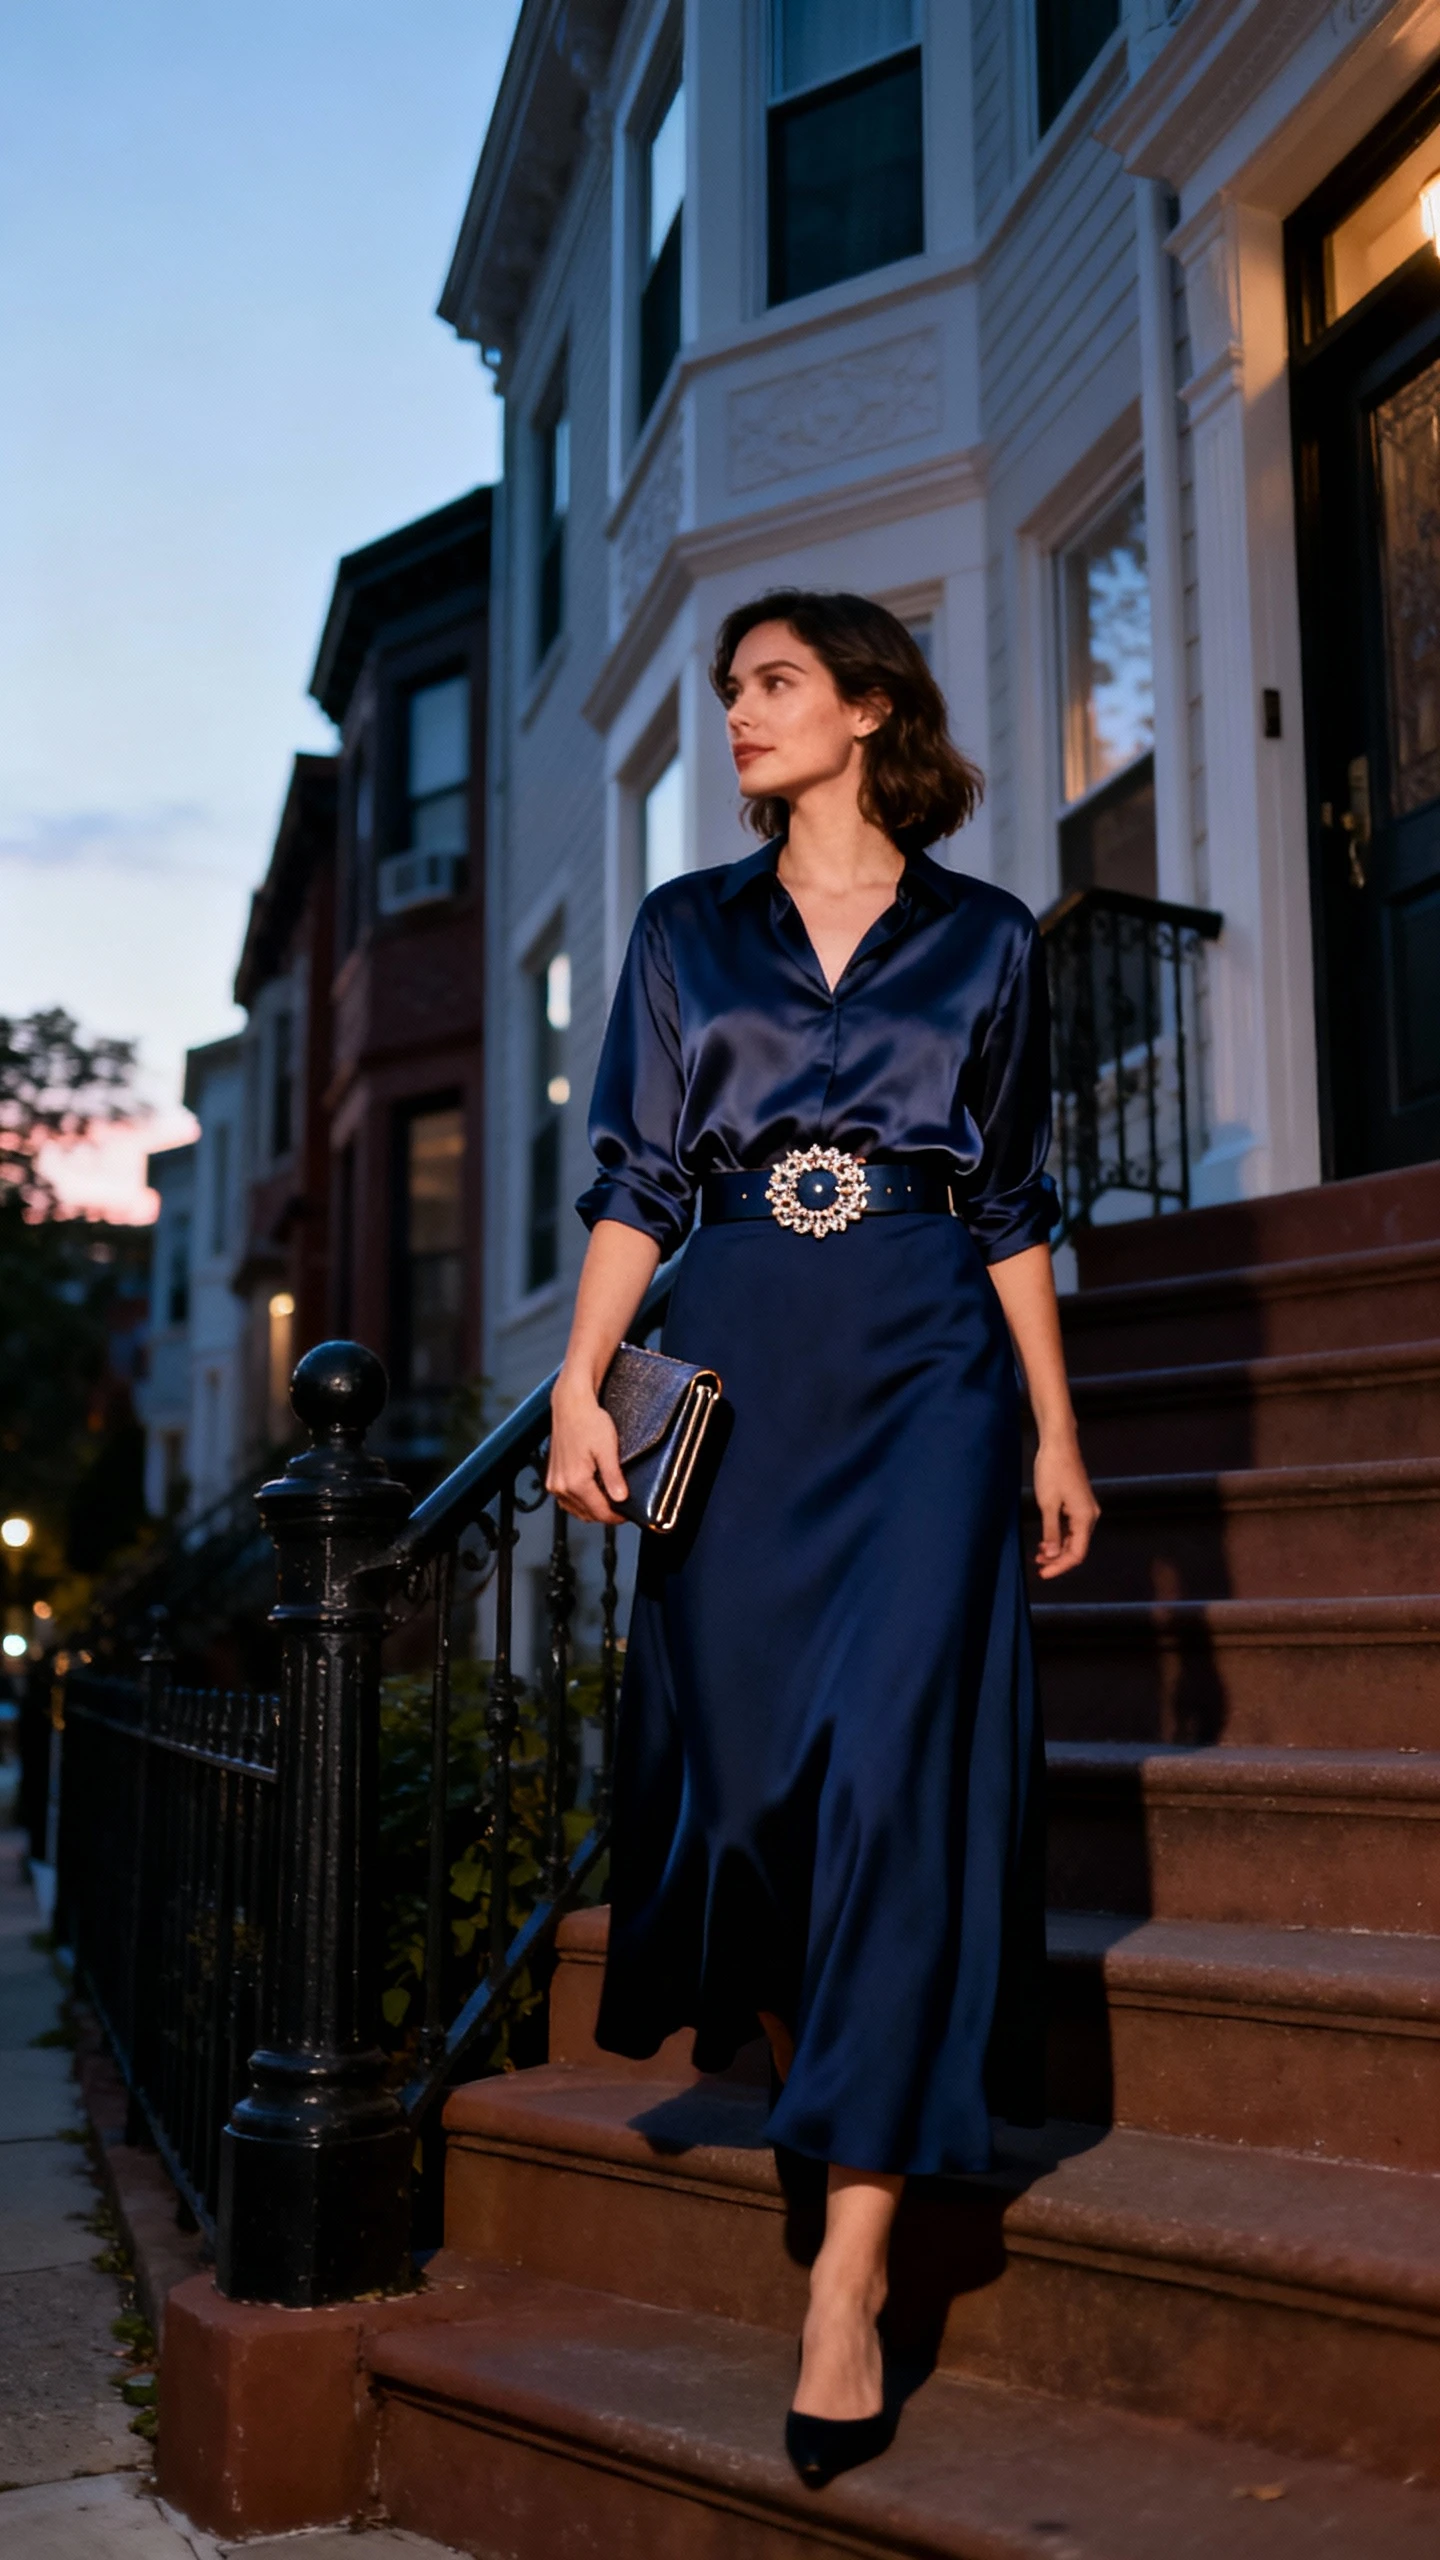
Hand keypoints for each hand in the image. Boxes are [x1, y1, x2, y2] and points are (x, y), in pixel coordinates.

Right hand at [546, 1372, 629, 1524]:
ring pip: (575, 1509)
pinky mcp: (552, 1477)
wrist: (571, 1405)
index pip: (599, 1512)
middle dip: (605, 1514)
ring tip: (608, 1499)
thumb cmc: (589, 1421)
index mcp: (576, 1481)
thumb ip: (613, 1477)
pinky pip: (566, 1500)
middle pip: (587, 1514)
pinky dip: (580, 1502)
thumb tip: (621, 1498)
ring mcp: (554, 1482)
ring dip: (592, 1509)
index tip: (627, 1514)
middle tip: (621, 1507)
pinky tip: (592, 1493)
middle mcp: (561, 1485)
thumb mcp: (608, 1449)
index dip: (616, 1517)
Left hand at [1032, 1433, 1099, 1578]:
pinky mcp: (1079, 1503)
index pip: (1077, 1553)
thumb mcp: (1047, 1504)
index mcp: (1085, 1518)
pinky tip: (1046, 1541)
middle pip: (1078, 1547)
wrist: (1059, 1444)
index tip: (1042, 1574)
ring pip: (1075, 1538)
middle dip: (1058, 1560)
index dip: (1060, 1566)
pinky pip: (1072, 1527)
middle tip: (1038, 1567)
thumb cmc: (1052, 1471)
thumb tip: (1053, 1556)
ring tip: (1039, 1556)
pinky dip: (1060, 1537)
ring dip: (1058, 1549)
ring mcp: (1086, 1509)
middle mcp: (1090, 1515)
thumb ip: (1051, 1533)